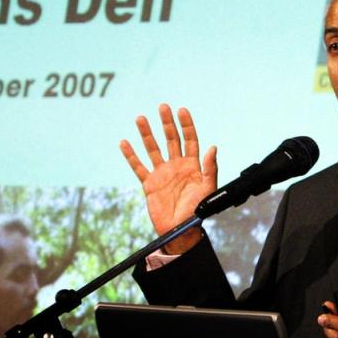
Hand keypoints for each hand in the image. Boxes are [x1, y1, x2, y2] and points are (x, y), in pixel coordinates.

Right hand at [120, 104, 217, 252]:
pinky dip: (131, 155)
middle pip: (171, 139)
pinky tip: (124, 143)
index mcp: (192, 165)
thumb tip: (213, 147)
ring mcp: (161, 173)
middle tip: (162, 107)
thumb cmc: (198, 211)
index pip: (189, 140)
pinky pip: (138, 167)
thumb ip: (210, 168)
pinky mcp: (149, 183)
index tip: (181, 110)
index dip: (186, 125)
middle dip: (167, 123)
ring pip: (153, 149)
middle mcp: (176, 166)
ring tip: (141, 118)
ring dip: (147, 134)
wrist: (181, 231)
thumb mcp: (208, 189)